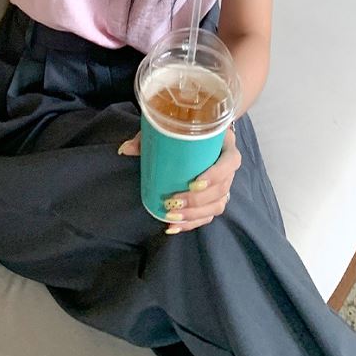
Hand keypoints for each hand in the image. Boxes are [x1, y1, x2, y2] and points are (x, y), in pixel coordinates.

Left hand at [119, 122, 240, 228]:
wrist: (197, 134)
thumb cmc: (185, 130)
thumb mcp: (168, 127)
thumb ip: (148, 137)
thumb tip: (125, 150)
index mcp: (225, 144)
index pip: (230, 162)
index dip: (215, 175)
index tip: (194, 182)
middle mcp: (228, 167)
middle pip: (222, 189)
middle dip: (198, 201)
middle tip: (175, 202)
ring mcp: (224, 185)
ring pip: (217, 206)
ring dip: (194, 215)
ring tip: (172, 217)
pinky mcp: (215, 199)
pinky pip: (209, 216)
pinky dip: (191, 224)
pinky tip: (174, 227)